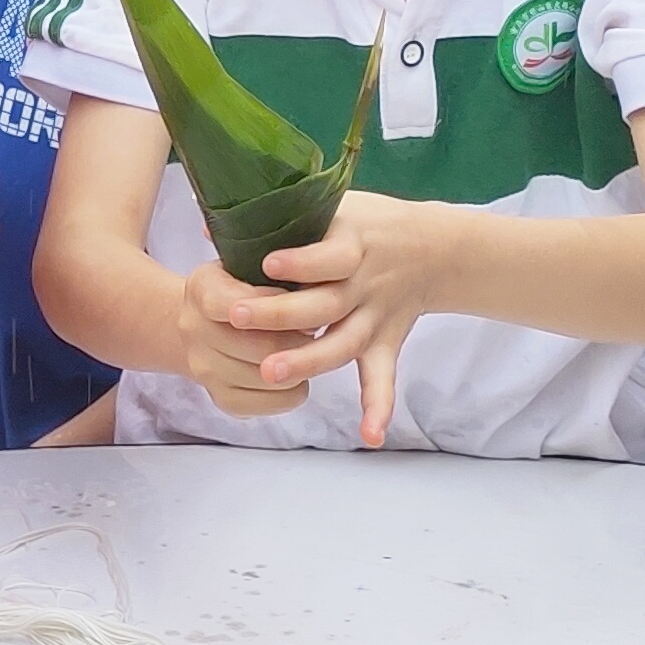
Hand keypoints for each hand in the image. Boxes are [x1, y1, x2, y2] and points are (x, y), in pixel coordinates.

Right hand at [174, 259, 322, 422]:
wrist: (207, 323)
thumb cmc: (244, 286)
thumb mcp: (252, 264)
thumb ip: (278, 271)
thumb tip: (312, 295)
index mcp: (201, 288)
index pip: (236, 304)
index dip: (277, 306)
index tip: (304, 298)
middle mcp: (193, 330)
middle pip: (262, 347)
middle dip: (300, 339)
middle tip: (316, 329)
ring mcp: (203, 368)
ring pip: (271, 378)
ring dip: (299, 365)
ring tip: (306, 349)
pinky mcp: (221, 398)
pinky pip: (273, 402)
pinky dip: (293, 391)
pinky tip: (294, 374)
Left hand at [237, 192, 456, 447]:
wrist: (433, 248)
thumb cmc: (367, 225)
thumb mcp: (332, 208)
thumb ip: (279, 219)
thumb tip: (211, 227)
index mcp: (352, 244)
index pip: (328, 256)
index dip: (300, 262)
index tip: (266, 264)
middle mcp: (364, 284)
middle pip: (324, 304)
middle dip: (280, 314)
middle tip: (237, 319)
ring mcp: (375, 316)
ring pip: (342, 343)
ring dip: (309, 360)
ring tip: (270, 373)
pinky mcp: (385, 341)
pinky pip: (382, 377)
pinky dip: (379, 406)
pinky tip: (370, 435)